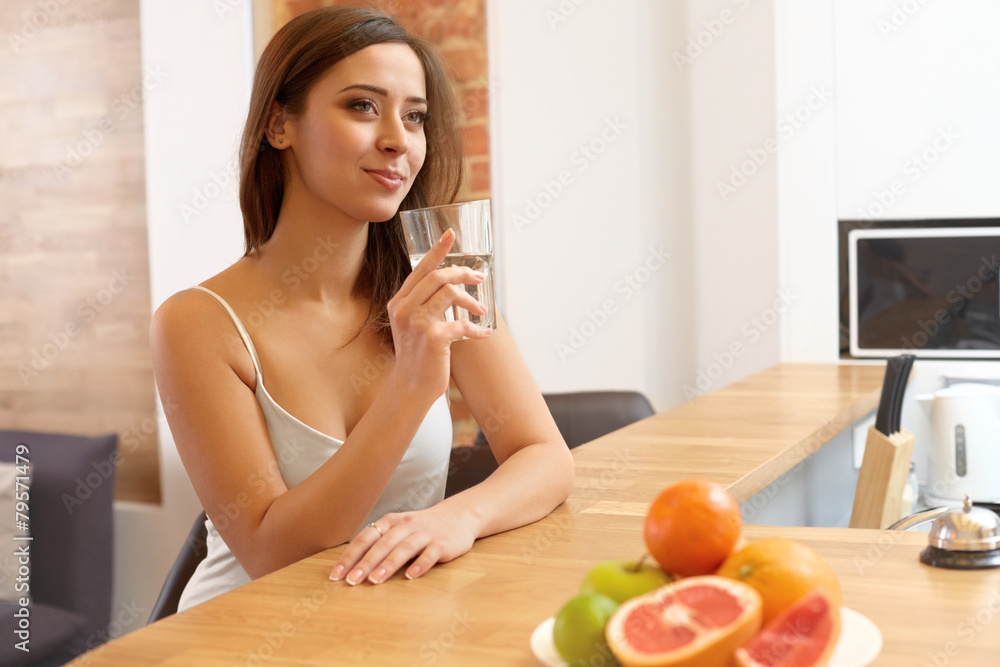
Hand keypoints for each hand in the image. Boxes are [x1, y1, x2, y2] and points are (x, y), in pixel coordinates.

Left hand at [328, 506, 478, 584]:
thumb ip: (380, 542)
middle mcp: (406, 525)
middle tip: (351, 581)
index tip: (336, 574)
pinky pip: (430, 553)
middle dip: (365, 563)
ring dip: (388, 565)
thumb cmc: (423, 527)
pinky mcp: (443, 543)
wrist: (460, 515)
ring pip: (404, 548)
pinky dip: (420, 564)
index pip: (365, 538)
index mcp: (391, 521)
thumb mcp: (399, 528)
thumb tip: (352, 564)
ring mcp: (425, 533)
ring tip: (374, 581)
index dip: (350, 556)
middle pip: (382, 544)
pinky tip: (410, 576)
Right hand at [387, 228, 491, 398]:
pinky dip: (476, 329)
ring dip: (471, 300)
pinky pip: (462, 324)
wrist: (410, 387)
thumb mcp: (413, 324)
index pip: (420, 269)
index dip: (437, 250)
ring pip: (450, 293)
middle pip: (438, 276)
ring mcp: (418, 323)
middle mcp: (404, 309)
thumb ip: (424, 303)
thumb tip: (452, 283)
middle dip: (463, 273)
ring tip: (480, 309)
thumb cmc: (417, 355)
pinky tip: (483, 334)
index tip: (451, 234)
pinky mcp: (433, 339)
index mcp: (399, 302)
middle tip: (479, 277)